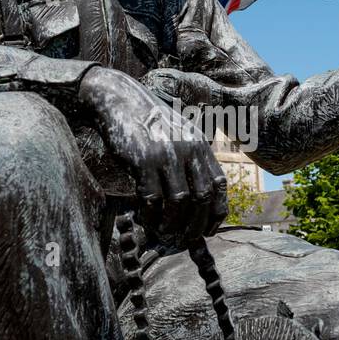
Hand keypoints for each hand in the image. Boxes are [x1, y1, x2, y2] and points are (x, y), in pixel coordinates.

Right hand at [77, 66, 228, 241]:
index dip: (216, 212)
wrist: (120, 100)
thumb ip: (191, 158)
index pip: (219, 185)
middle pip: (201, 198)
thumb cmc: (148, 123)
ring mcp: (166, 154)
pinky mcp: (143, 160)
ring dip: (171, 224)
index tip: (209, 229)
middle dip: (195, 225)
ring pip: (178, 202)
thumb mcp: (179, 134)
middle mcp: (188, 149)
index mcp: (200, 144)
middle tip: (185, 239)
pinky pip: (152, 198)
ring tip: (163, 232)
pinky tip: (145, 219)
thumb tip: (197, 197)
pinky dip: (150, 215)